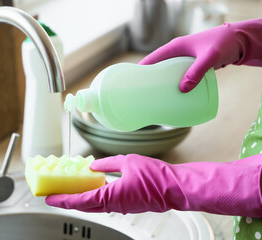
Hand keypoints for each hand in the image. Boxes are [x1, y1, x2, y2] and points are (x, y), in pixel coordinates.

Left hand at [46, 154, 261, 216]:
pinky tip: (92, 186)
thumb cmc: (156, 176)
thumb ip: (108, 164)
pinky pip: (106, 202)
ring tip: (70, 189)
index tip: (49, 198)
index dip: (63, 200)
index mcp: (111, 197)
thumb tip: (94, 164)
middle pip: (84, 205)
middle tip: (56, 193)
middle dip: (68, 199)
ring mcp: (121, 207)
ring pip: (95, 204)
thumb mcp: (127, 162)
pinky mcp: (128, 204)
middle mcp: (114, 205)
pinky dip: (94, 196)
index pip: (80, 201)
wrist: (176, 187)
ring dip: (81, 198)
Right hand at [139, 19, 261, 91]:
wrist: (240, 41)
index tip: (132, 80)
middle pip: (158, 68)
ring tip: (155, 97)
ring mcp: (184, 61)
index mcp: (175, 47)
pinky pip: (178, 77)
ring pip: (168, 73)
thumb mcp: (208, 57)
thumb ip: (196, 72)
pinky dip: (173, 85)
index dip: (142, 69)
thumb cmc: (223, 44)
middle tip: (142, 93)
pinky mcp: (192, 67)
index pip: (153, 58)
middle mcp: (177, 54)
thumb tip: (182, 90)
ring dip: (162, 83)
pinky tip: (173, 95)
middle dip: (149, 79)